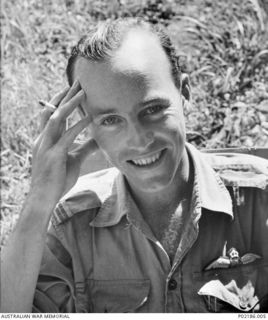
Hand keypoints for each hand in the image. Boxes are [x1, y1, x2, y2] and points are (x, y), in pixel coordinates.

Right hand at [31, 80, 97, 207]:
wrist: (44, 198)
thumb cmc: (57, 179)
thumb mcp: (74, 160)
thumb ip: (85, 148)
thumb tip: (99, 139)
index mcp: (45, 139)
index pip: (51, 114)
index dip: (61, 100)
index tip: (72, 89)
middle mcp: (43, 138)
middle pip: (53, 110)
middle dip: (65, 94)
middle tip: (78, 81)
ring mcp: (46, 146)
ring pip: (57, 117)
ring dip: (70, 103)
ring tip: (83, 91)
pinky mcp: (54, 155)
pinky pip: (67, 136)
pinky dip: (79, 125)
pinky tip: (90, 117)